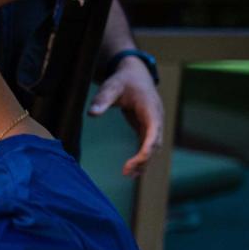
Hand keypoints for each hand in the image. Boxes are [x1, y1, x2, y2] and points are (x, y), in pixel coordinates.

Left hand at [88, 55, 163, 177]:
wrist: (134, 74)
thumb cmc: (123, 80)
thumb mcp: (111, 87)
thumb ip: (102, 100)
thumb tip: (91, 114)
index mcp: (151, 108)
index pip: (154, 131)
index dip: (148, 147)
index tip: (139, 160)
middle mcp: (156, 118)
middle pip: (155, 143)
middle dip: (144, 158)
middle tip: (127, 172)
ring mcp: (154, 124)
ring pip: (153, 147)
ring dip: (144, 161)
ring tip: (129, 175)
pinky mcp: (147, 128)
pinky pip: (147, 145)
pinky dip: (142, 157)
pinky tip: (133, 170)